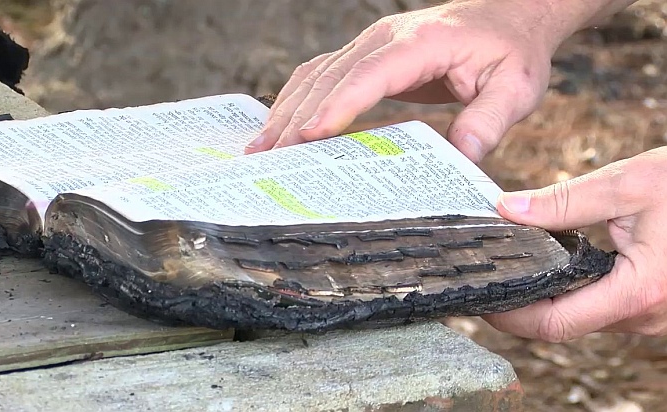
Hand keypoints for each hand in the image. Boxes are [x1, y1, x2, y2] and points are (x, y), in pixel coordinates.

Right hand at [245, 0, 561, 162]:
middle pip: (329, 78)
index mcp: (419, 43)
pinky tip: (282, 125)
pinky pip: (322, 75)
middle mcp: (384, 39)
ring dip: (286, 111)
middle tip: (267, 157)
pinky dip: (297, 100)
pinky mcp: (366, 57)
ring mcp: (370, 44)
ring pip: (316, 76)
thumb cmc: (511, 50)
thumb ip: (489, 120)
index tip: (307, 137)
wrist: (508, 17)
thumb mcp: (516, 87)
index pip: (368, 75)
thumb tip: (461, 158)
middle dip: (296, 118)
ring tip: (260, 147)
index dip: (336, 106)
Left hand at [484, 147, 666, 341]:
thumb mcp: (632, 184)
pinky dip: (572, 292)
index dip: (510, 315)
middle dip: (521, 306)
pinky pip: (603, 308)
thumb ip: (567, 199)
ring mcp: (653, 315)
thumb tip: (508, 209)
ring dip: (547, 298)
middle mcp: (647, 315)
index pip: (554, 324)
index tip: (480, 297)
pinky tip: (551, 267)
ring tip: (512, 269)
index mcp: (639, 291)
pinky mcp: (654, 305)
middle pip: (564, 325)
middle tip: (487, 279)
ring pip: (584, 318)